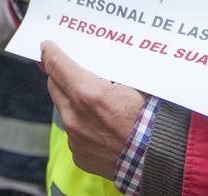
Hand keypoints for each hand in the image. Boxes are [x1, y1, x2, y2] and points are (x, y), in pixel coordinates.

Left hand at [42, 41, 145, 179]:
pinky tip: (100, 126)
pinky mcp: (80, 155)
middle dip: (59, 76)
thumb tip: (98, 62)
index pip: (58, 66)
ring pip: (64, 111)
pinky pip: (74, 134)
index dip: (50, 53)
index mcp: (88, 94)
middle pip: (54, 86)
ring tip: (93, 102)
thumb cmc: (152, 121)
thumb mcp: (134, 84)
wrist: (160, 160)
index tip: (47, 47)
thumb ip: (108, 72)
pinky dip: (82, 126)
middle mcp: (76, 117)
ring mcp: (76, 139)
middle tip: (68, 70)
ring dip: (72, 102)